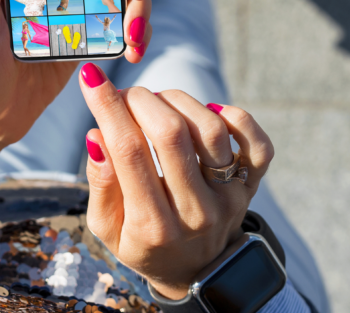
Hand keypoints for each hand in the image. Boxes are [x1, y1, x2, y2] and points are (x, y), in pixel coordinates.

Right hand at [78, 64, 274, 298]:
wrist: (196, 273)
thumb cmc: (143, 243)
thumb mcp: (107, 228)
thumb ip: (101, 183)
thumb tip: (97, 135)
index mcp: (152, 226)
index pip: (129, 152)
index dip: (108, 107)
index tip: (91, 78)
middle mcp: (195, 212)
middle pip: (171, 134)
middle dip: (141, 100)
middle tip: (127, 96)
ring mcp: (228, 198)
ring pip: (210, 129)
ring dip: (178, 101)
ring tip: (159, 103)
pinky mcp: (251, 187)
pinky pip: (257, 144)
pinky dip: (235, 116)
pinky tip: (208, 111)